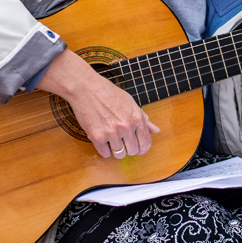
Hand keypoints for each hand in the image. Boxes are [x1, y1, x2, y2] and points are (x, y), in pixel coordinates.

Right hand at [38, 50, 159, 158]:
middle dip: (128, 148)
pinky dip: (104, 149)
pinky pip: (105, 154)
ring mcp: (112, 132)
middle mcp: (126, 126)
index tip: (137, 147)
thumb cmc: (108, 93)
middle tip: (121, 141)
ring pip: (119, 154)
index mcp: (137, 118)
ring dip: (115, 149)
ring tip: (111, 139)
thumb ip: (144, 118)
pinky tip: (102, 140)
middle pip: (133, 151)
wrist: (86, 88)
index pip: (146, 144)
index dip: (142, 148)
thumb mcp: (130, 102)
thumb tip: (155, 130)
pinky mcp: (97, 137)